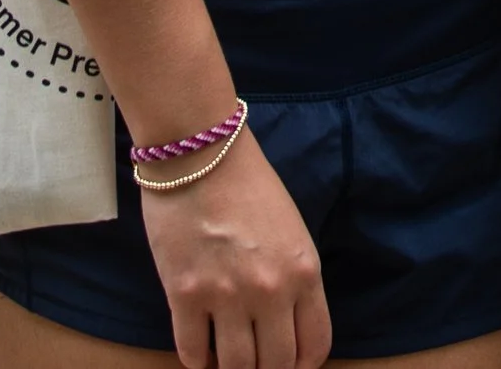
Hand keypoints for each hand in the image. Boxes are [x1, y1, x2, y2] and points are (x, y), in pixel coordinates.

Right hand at [141, 127, 330, 368]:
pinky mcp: (184, 295)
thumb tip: (287, 329)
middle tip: (254, 361)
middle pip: (275, 366)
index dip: (301, 365)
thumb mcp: (292, 231)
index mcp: (304, 270)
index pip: (315, 346)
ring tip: (226, 357)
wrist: (201, 152)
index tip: (288, 363)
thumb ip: (294, 280)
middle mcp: (271, 290)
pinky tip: (200, 345)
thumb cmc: (249, 185)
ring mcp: (226, 296)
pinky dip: (197, 359)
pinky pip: (192, 354)